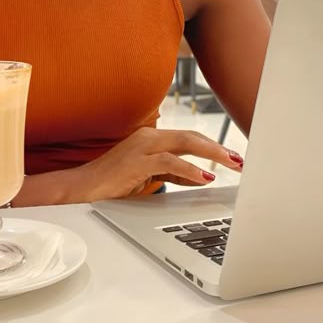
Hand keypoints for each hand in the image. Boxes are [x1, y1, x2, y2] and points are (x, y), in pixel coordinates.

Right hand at [72, 127, 243, 202]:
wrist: (82, 187)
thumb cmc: (113, 182)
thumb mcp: (150, 176)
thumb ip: (173, 173)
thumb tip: (200, 177)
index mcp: (153, 138)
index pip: (190, 138)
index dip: (213, 147)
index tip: (233, 157)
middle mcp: (149, 137)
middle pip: (193, 136)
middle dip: (219, 148)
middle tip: (240, 160)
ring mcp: (143, 147)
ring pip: (185, 143)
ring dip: (212, 154)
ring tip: (230, 164)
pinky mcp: (137, 161)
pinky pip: (169, 162)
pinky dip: (190, 169)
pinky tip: (204, 177)